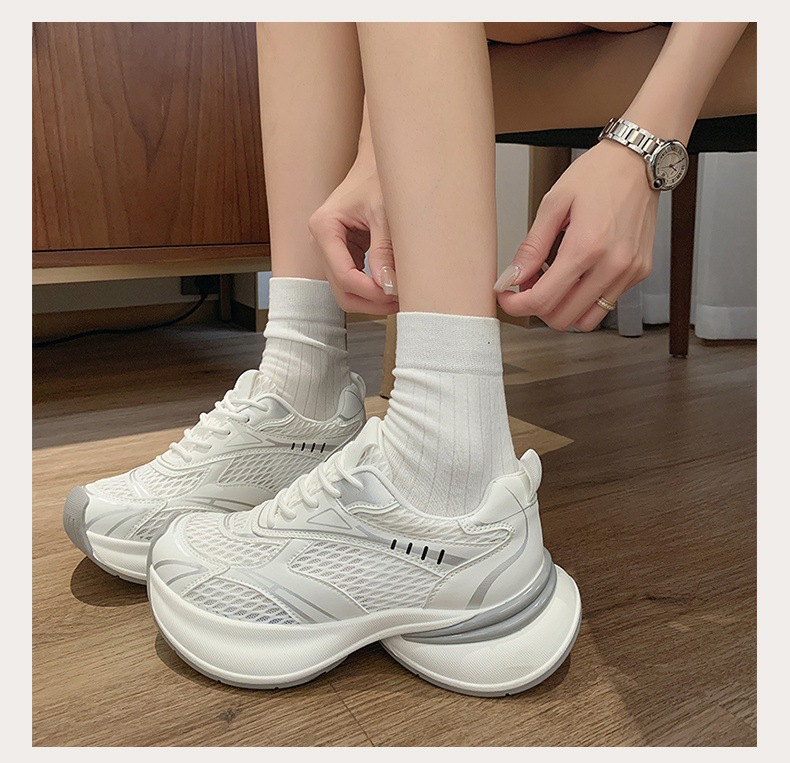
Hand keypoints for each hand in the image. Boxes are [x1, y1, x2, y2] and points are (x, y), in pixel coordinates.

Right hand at [308, 150, 398, 314]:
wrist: (377, 163)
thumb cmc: (379, 179)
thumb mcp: (385, 213)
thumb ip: (385, 249)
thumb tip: (388, 285)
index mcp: (324, 227)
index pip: (344, 275)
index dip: (370, 292)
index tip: (395, 295)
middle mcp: (320, 241)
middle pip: (341, 290)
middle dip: (370, 301)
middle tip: (400, 301)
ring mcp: (329, 249)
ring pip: (345, 290)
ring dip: (371, 299)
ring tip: (398, 296)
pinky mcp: (342, 253)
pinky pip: (353, 281)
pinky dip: (371, 289)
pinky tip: (391, 286)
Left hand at [495, 140, 658, 331]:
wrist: (639, 160)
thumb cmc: (599, 174)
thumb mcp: (554, 204)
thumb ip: (532, 247)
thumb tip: (512, 277)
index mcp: (586, 246)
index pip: (543, 301)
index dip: (517, 305)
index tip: (506, 297)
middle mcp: (612, 265)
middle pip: (563, 319)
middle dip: (538, 308)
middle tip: (529, 285)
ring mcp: (629, 272)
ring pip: (586, 320)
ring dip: (563, 309)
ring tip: (553, 281)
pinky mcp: (639, 272)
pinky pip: (605, 303)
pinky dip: (584, 298)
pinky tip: (576, 274)